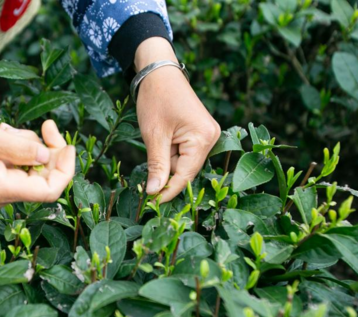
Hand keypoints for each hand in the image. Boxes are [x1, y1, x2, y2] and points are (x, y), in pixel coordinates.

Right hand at [0, 117, 74, 207]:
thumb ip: (22, 148)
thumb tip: (47, 155)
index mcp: (4, 190)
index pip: (50, 190)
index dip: (66, 169)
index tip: (68, 145)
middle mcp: (4, 194)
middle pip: (43, 176)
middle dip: (48, 149)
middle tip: (46, 124)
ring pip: (31, 165)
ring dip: (26, 143)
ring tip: (3, 130)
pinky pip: (16, 162)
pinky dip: (15, 145)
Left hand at [134, 38, 220, 202]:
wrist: (159, 72)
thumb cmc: (156, 98)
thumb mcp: (153, 135)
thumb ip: (157, 165)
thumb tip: (154, 193)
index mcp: (203, 138)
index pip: (185, 176)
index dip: (168, 191)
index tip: (151, 203)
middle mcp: (211, 138)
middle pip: (186, 171)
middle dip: (165, 173)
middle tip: (147, 171)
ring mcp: (207, 135)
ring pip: (183, 163)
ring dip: (166, 161)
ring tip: (155, 140)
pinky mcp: (199, 134)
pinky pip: (184, 154)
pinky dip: (169, 154)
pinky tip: (161, 141)